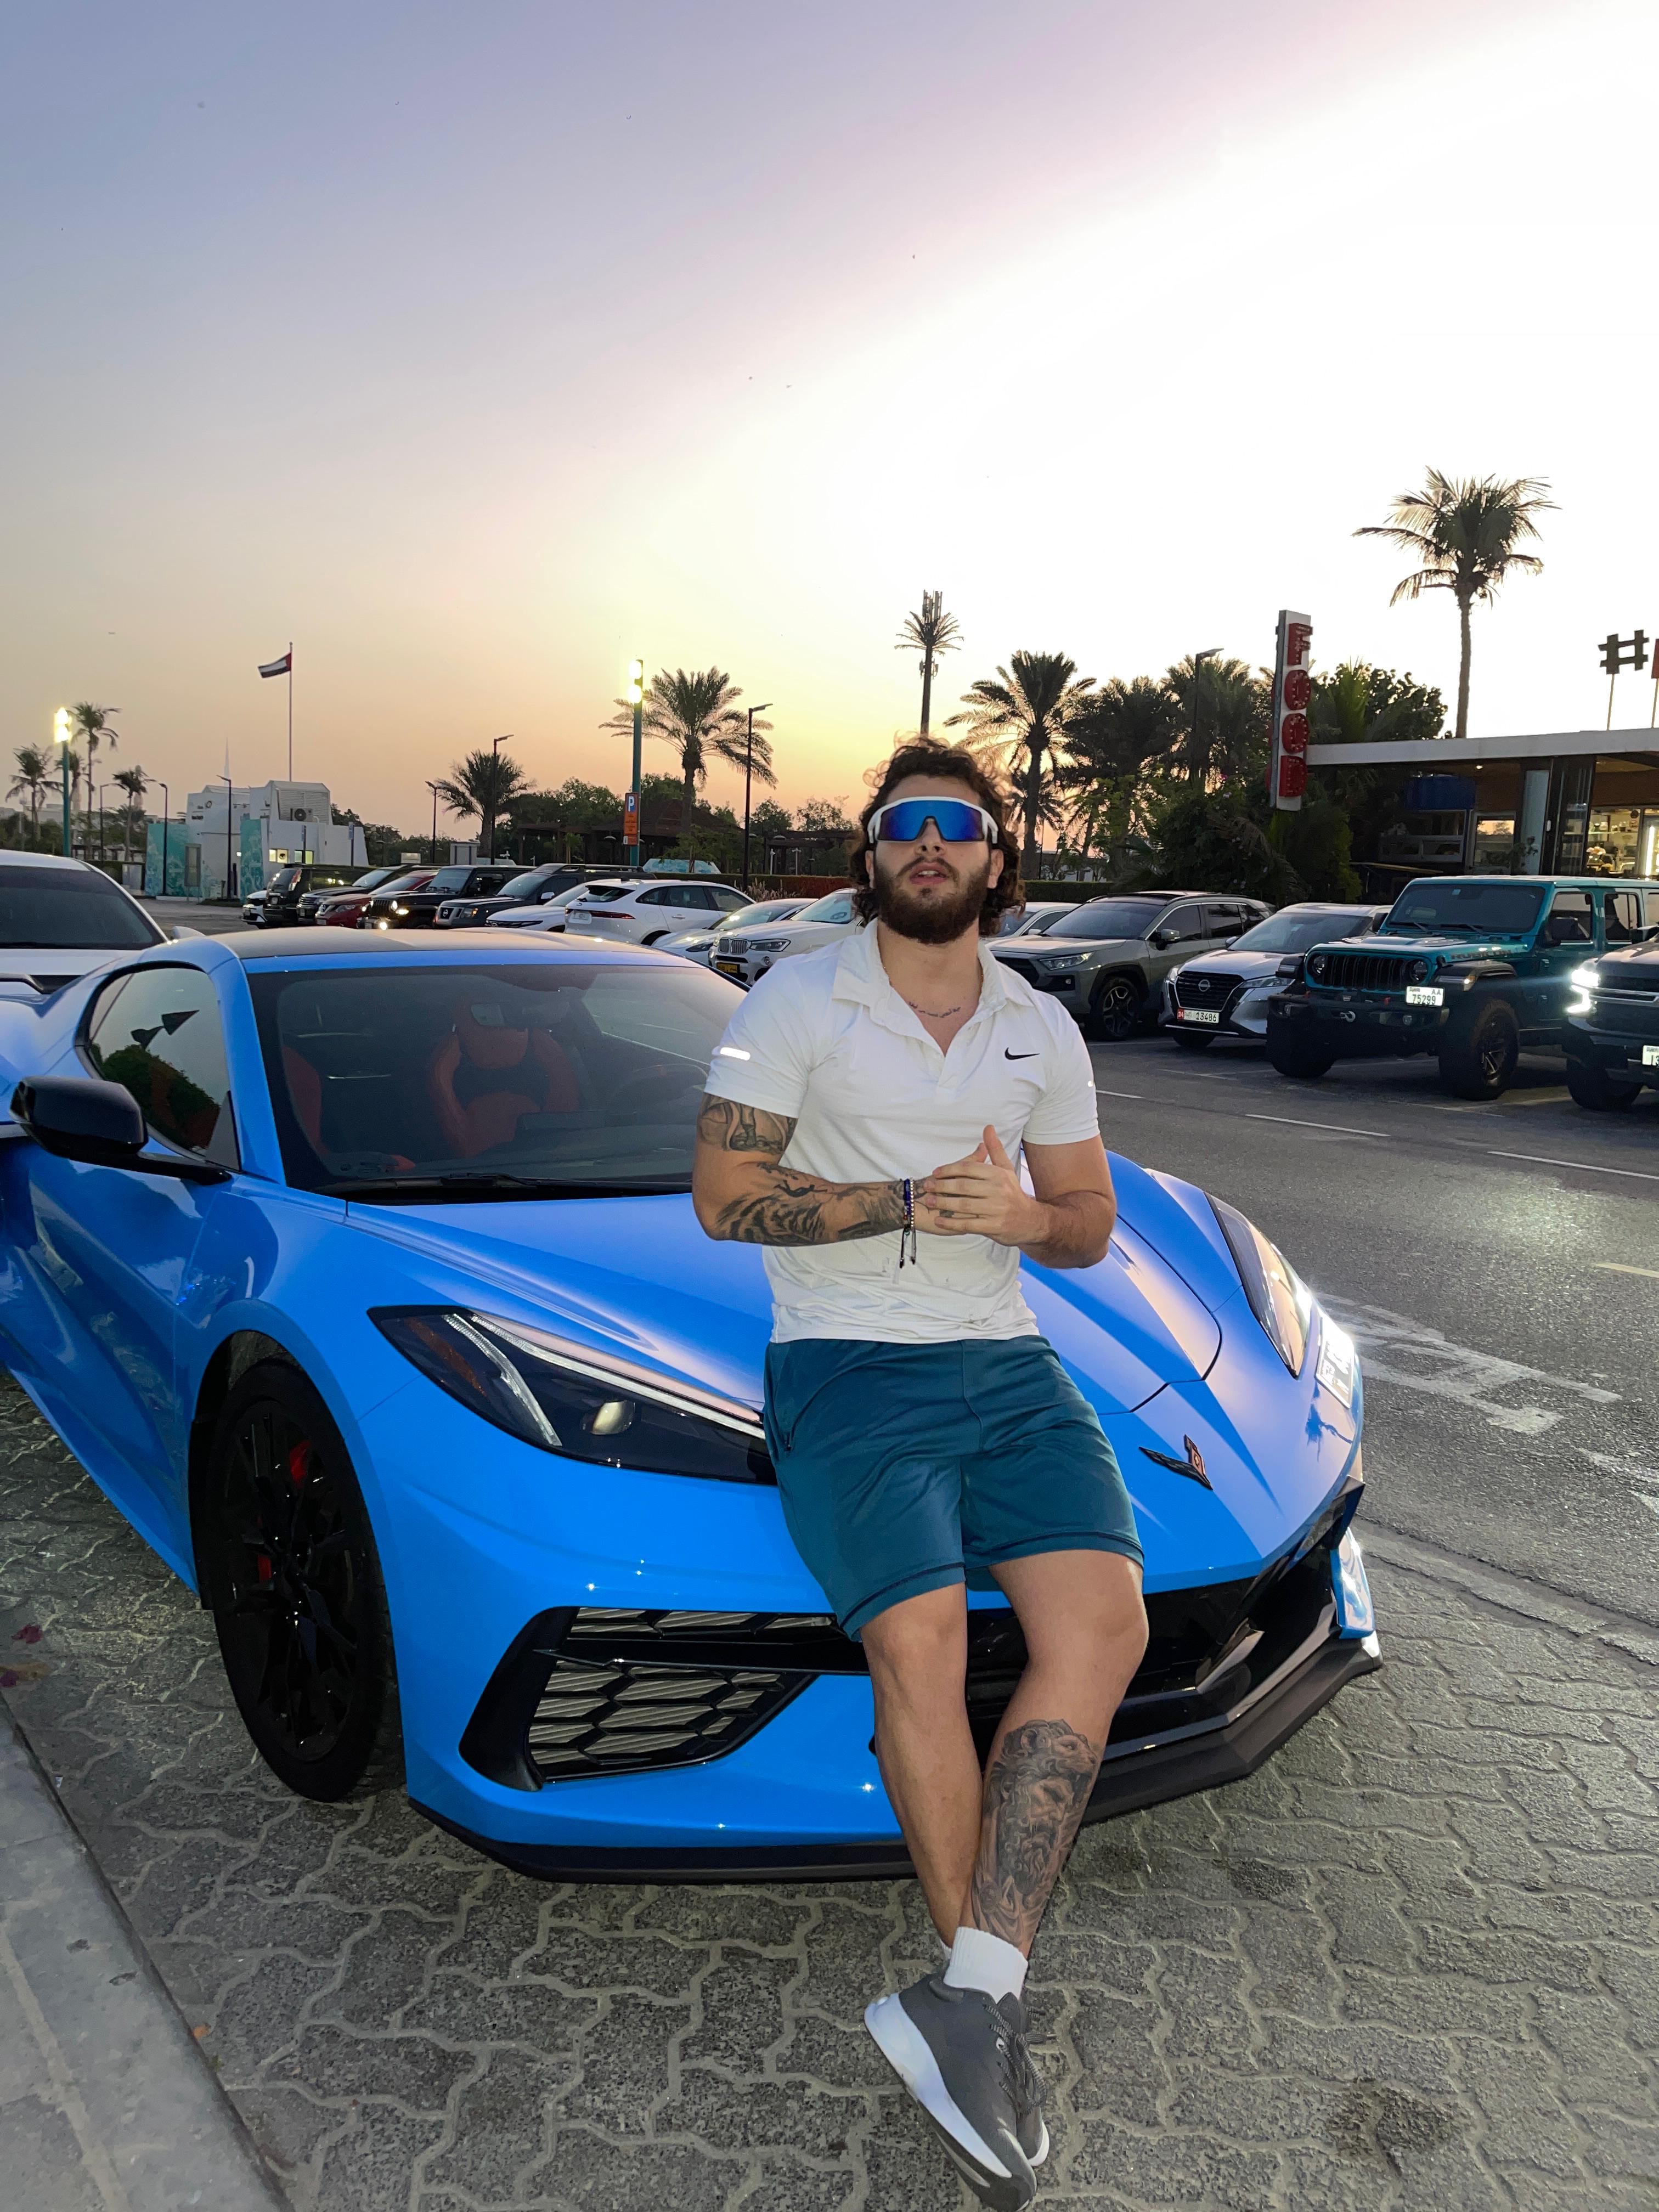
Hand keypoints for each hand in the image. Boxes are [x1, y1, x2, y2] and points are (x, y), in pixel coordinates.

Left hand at [917, 1126, 1045, 1246]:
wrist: (1029, 1221)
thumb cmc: (1012, 1192)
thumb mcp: (1006, 1169)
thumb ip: (995, 1149)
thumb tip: (987, 1127)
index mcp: (998, 1174)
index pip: (969, 1168)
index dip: (950, 1169)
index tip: (935, 1172)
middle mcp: (998, 1190)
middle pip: (964, 1186)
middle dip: (942, 1185)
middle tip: (927, 1186)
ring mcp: (996, 1210)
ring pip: (964, 1205)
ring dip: (943, 1203)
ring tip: (929, 1201)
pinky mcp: (993, 1227)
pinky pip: (968, 1225)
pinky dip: (951, 1223)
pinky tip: (938, 1221)